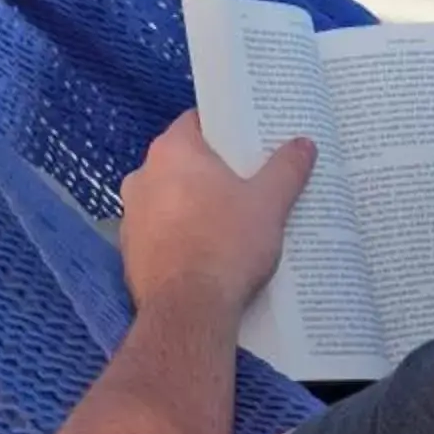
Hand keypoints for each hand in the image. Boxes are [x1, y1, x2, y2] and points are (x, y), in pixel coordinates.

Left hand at [117, 112, 315, 318]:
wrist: (188, 311)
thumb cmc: (226, 244)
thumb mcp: (269, 203)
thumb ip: (286, 168)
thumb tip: (303, 144)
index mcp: (172, 152)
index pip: (196, 122)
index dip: (225, 129)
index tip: (249, 141)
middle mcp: (142, 176)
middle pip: (184, 161)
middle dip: (213, 170)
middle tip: (250, 180)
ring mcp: (131, 215)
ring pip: (170, 198)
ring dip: (195, 204)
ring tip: (233, 220)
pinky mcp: (130, 252)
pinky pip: (161, 232)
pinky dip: (181, 235)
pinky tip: (209, 252)